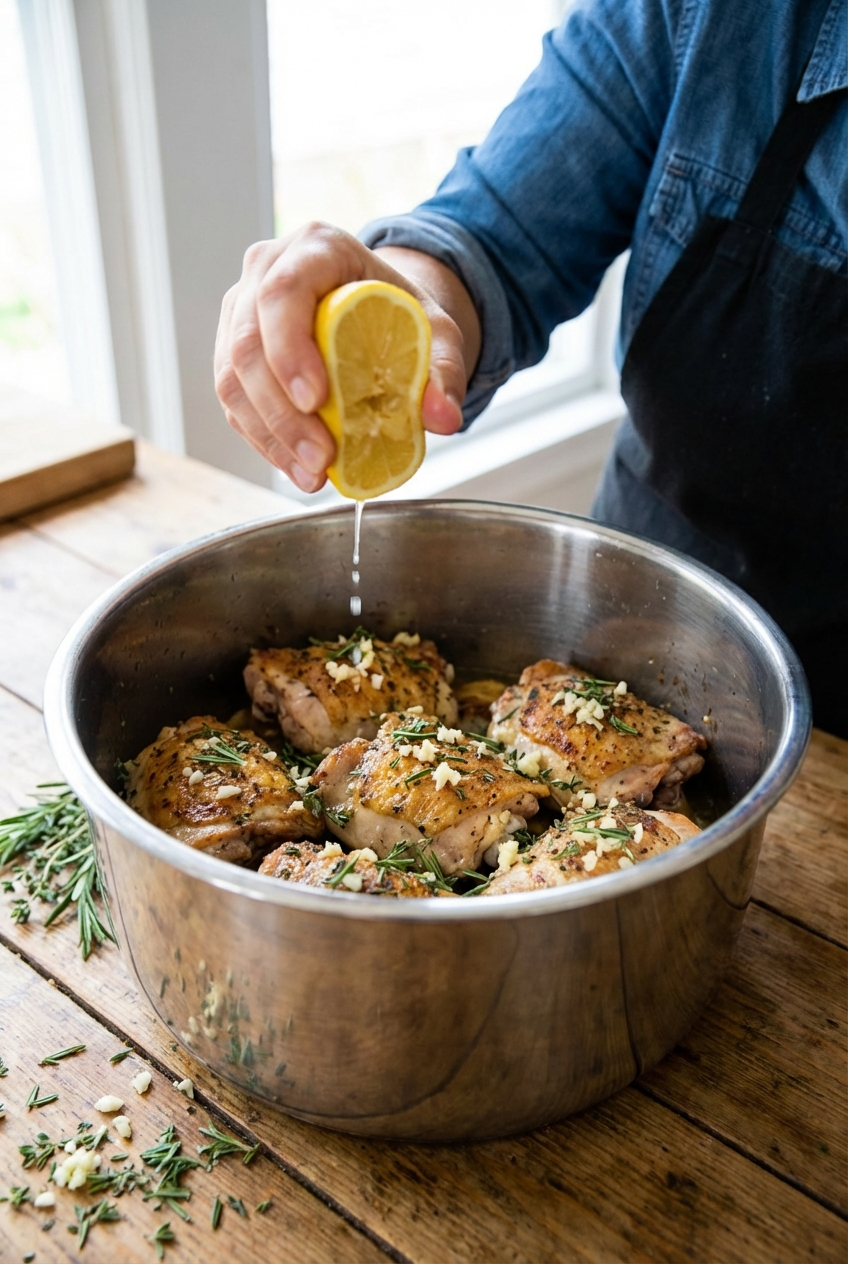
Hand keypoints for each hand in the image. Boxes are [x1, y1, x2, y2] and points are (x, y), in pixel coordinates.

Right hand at [214, 222, 473, 491]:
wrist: (378, 309)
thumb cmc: (400, 311)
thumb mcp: (436, 331)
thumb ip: (444, 370)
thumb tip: (444, 418)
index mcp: (316, 248)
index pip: (283, 292)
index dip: (290, 350)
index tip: (316, 401)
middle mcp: (266, 270)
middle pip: (248, 342)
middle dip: (281, 411)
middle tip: (321, 457)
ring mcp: (241, 310)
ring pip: (232, 376)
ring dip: (270, 434)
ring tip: (313, 473)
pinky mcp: (232, 350)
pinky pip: (234, 399)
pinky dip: (264, 438)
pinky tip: (296, 466)